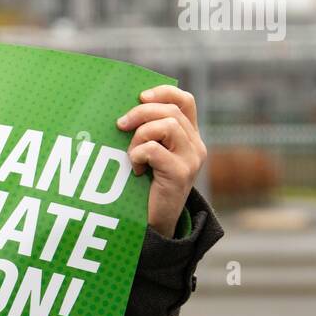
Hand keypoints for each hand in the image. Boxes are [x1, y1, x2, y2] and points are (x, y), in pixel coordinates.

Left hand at [116, 85, 206, 237]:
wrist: (155, 222)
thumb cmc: (145, 184)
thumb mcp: (149, 153)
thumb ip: (146, 132)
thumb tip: (123, 109)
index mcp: (189, 136)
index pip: (184, 101)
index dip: (163, 92)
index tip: (139, 97)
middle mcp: (195, 145)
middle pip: (170, 111)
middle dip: (140, 113)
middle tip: (120, 125)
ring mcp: (191, 160)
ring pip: (166, 126)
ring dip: (139, 136)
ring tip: (132, 154)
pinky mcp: (181, 174)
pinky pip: (155, 150)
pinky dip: (138, 154)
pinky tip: (136, 169)